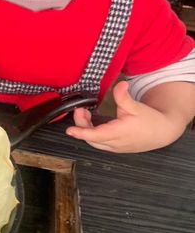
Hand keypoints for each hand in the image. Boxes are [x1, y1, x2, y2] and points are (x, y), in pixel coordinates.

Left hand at [66, 81, 188, 152]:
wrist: (163, 132)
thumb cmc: (150, 120)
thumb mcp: (136, 106)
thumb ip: (124, 96)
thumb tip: (120, 84)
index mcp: (120, 133)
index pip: (96, 135)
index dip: (82, 133)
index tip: (70, 130)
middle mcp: (116, 143)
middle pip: (92, 139)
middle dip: (81, 125)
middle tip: (80, 110)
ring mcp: (116, 148)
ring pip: (94, 142)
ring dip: (86, 129)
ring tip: (84, 113)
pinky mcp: (116, 148)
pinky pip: (99, 143)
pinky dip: (92, 134)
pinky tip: (91, 122)